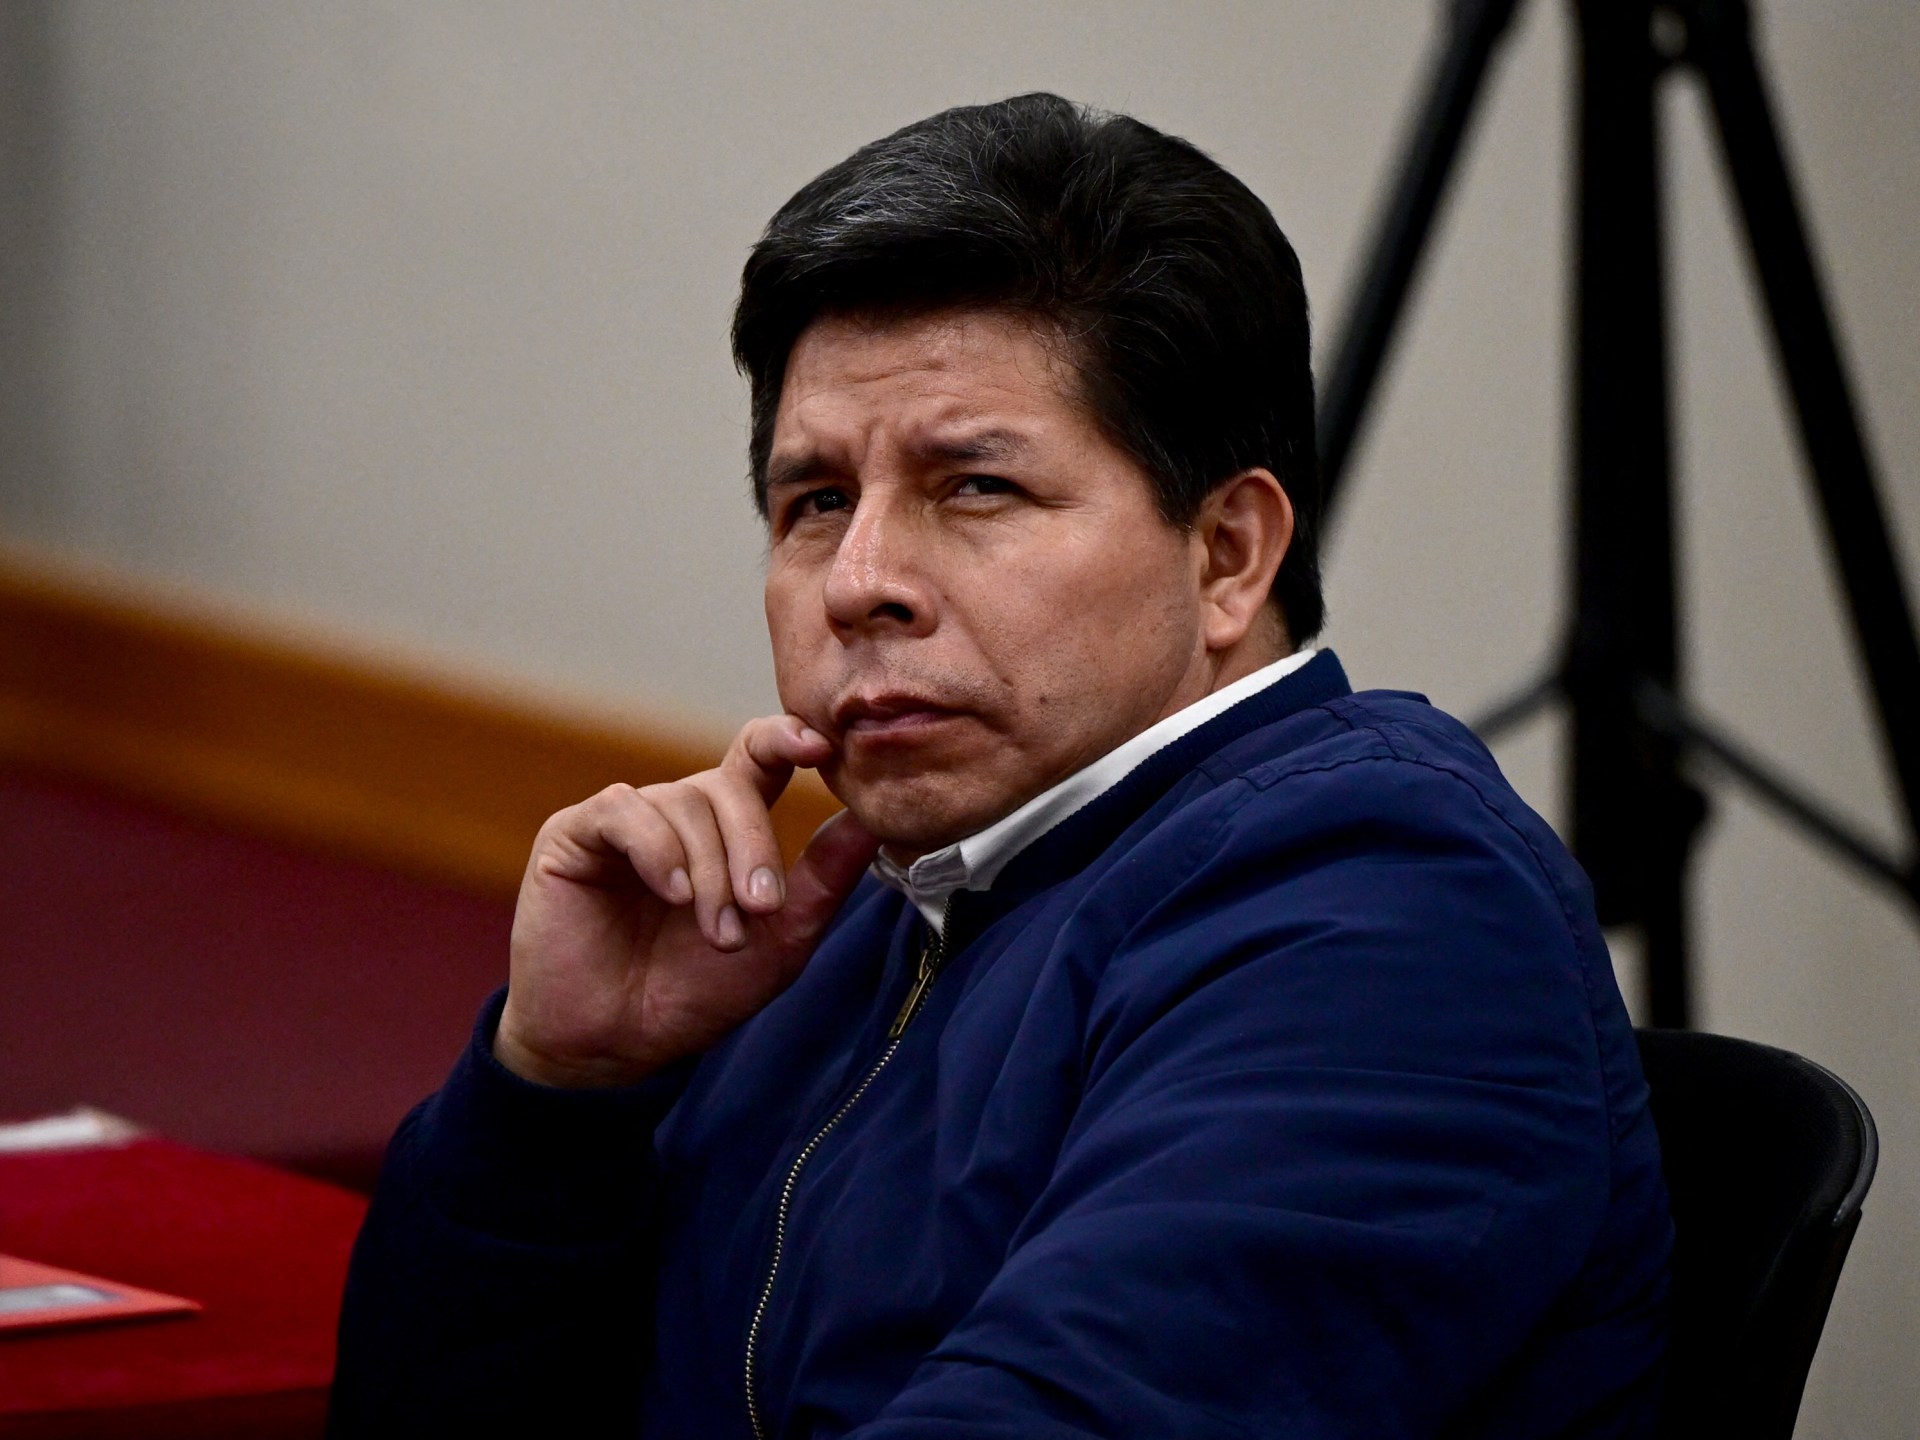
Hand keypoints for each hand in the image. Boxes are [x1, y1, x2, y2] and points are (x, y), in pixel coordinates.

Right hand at [494, 715, 879, 1087]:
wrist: (614, 1045)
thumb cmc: (695, 992)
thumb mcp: (781, 940)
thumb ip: (824, 878)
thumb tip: (872, 821)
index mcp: (727, 826)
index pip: (760, 757)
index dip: (788, 738)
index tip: (822, 747)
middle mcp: (677, 812)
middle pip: (731, 784)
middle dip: (754, 846)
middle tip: (762, 908)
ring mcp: (626, 820)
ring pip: (683, 802)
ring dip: (709, 871)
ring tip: (717, 932)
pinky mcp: (575, 834)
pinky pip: (625, 812)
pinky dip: (656, 850)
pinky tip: (670, 893)